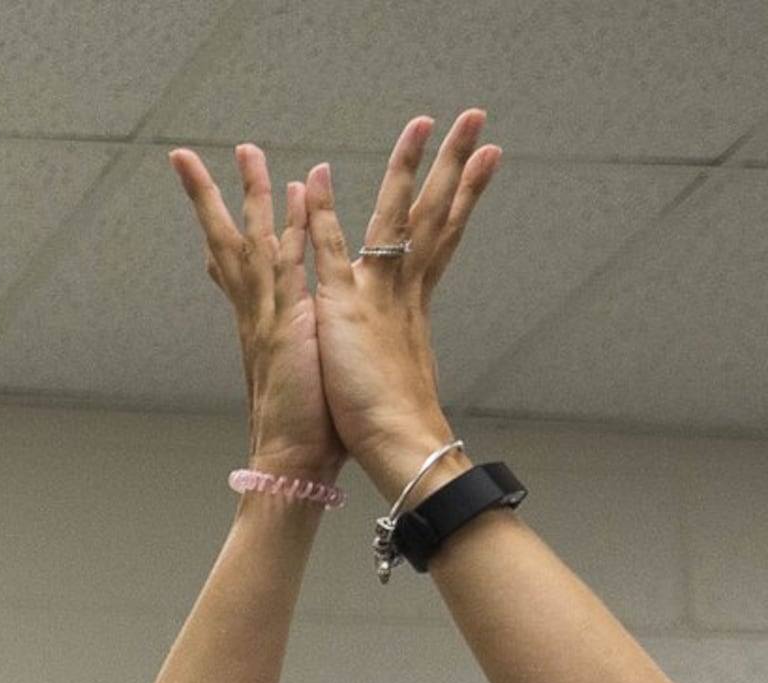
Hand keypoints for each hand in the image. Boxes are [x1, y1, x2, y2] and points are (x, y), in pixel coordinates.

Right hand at [173, 143, 341, 481]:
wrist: (293, 463)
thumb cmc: (303, 428)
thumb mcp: (294, 375)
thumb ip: (290, 345)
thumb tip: (291, 334)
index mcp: (257, 325)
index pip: (233, 267)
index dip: (220, 229)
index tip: (212, 199)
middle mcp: (253, 314)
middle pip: (226, 241)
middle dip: (209, 196)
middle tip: (190, 158)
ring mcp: (268, 316)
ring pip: (250, 240)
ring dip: (246, 193)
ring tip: (243, 150)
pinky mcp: (288, 324)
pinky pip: (287, 262)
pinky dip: (291, 225)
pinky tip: (293, 190)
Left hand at [301, 112, 498, 497]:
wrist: (400, 449)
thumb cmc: (395, 426)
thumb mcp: (396, 372)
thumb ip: (397, 345)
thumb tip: (404, 342)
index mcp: (414, 305)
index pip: (444, 235)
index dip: (464, 193)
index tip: (486, 155)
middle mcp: (403, 292)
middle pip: (435, 211)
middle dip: (457, 161)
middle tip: (478, 115)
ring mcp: (376, 297)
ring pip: (396, 217)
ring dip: (408, 166)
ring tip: (426, 121)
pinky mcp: (343, 312)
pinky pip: (328, 253)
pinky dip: (320, 215)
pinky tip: (314, 177)